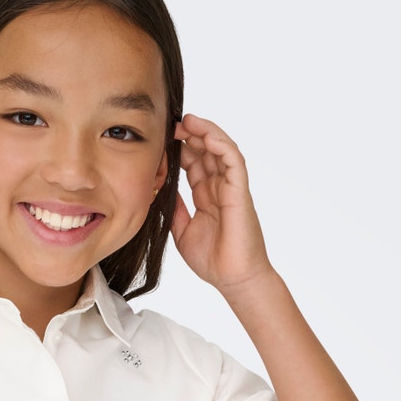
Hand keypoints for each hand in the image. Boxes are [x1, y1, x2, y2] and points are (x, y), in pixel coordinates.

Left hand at [169, 114, 273, 297]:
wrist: (233, 279)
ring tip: (186, 121)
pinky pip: (233, 159)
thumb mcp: (182, 231)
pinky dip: (220, 143)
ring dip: (204, 131)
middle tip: (169, 124)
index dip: (179, 148)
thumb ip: (174, 209)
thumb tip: (160, 191)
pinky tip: (204, 135)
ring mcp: (231, 187)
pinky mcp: (240, 191)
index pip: (193, 163)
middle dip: (189, 134)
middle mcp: (220, 188)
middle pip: (205, 151)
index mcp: (206, 196)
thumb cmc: (213, 261)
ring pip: (220, 148)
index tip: (161, 139)